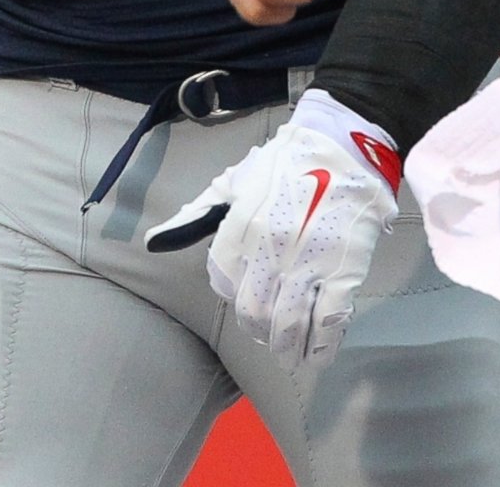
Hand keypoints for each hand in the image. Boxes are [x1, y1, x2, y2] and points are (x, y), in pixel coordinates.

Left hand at [144, 91, 399, 368]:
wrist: (345, 145)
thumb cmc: (288, 164)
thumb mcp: (235, 182)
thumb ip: (195, 216)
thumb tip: (153, 243)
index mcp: (240, 226)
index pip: (224, 281)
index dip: (235, 295)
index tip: (248, 300)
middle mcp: (269, 248)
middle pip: (254, 310)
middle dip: (260, 329)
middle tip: (269, 334)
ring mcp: (308, 260)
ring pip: (288, 322)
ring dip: (287, 346)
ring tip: (290, 353)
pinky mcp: (344, 267)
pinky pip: (328, 319)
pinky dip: (321, 345)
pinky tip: (316, 354)